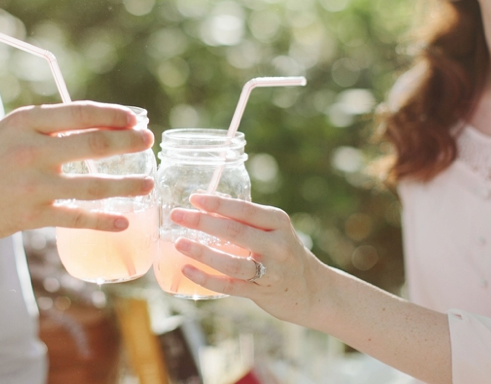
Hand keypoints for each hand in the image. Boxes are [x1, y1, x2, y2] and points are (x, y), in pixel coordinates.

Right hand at [0, 102, 153, 265]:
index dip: (114, 114)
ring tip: (148, 184)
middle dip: (127, 142)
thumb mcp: (12, 129)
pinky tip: (124, 220)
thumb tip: (102, 125)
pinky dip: (103, 220)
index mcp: (27, 121)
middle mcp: (31, 150)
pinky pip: (76, 218)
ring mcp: (33, 185)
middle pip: (92, 144)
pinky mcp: (31, 216)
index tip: (136, 118)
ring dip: (126, 184)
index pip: (81, 113)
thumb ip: (50, 126)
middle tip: (149, 142)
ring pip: (91, 185)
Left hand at [170, 194, 325, 325]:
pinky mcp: (262, 293)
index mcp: (278, 222)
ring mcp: (270, 271)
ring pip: (231, 262)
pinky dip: (206, 278)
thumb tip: (208, 203)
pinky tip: (188, 270)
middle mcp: (277, 245)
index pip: (244, 209)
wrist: (314, 290)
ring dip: (202, 252)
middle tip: (176, 215)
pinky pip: (230, 286)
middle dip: (202, 222)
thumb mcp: (274, 229)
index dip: (217, 203)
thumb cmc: (284, 252)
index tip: (193, 198)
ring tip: (178, 243)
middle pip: (234, 231)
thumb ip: (247, 219)